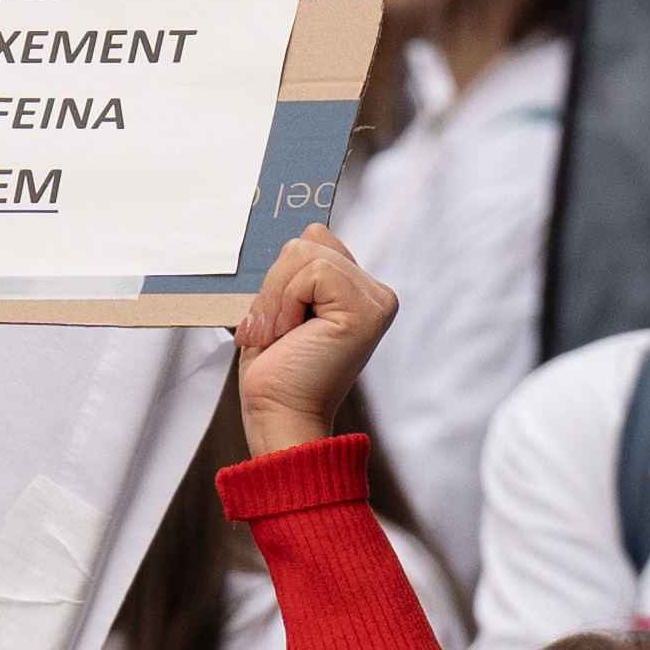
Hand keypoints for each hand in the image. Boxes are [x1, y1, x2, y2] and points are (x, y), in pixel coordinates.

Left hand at [231, 224, 394, 454]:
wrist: (278, 417)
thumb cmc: (275, 373)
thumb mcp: (279, 308)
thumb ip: (294, 272)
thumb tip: (291, 233)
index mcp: (356, 291)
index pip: (313, 241)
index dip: (281, 276)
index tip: (274, 322)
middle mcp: (375, 293)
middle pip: (308, 241)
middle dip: (274, 286)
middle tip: (273, 333)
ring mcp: (376, 300)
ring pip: (305, 252)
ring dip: (276, 297)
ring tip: (281, 336)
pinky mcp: (366, 310)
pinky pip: (311, 272)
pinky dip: (286, 302)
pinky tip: (291, 335)